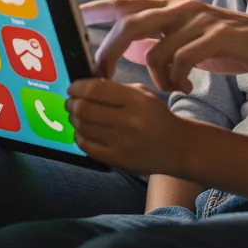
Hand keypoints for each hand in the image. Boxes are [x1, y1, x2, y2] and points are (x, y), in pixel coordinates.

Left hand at [67, 79, 191, 175]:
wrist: (178, 147)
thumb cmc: (157, 117)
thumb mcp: (143, 95)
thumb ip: (115, 89)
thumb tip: (84, 87)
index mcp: (136, 100)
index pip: (95, 90)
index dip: (77, 87)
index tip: (72, 88)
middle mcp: (129, 121)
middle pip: (84, 109)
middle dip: (71, 104)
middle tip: (70, 103)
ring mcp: (122, 142)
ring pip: (83, 127)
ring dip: (74, 120)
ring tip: (76, 117)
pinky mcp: (118, 160)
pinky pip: (87, 146)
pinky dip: (79, 137)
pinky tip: (82, 132)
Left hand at [82, 0, 247, 92]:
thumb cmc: (233, 44)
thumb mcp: (190, 41)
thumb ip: (159, 41)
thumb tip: (124, 50)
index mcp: (171, 7)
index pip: (125, 4)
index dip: (96, 9)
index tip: (71, 18)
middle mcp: (181, 7)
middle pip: (130, 22)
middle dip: (109, 51)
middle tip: (102, 78)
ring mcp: (199, 19)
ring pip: (155, 46)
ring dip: (154, 76)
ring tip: (168, 88)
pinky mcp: (218, 34)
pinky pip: (183, 58)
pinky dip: (177, 78)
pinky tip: (187, 86)